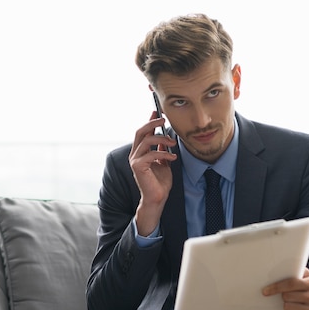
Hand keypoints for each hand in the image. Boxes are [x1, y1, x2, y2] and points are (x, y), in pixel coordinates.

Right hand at [129, 113, 176, 235]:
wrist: (157, 198)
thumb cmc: (160, 182)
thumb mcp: (164, 161)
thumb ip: (162, 150)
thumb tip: (166, 138)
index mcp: (140, 152)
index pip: (143, 132)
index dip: (149, 121)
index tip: (157, 111)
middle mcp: (135, 154)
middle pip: (140, 132)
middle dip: (152, 123)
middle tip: (164, 119)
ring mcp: (135, 160)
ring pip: (146, 141)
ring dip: (161, 139)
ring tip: (173, 143)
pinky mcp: (138, 167)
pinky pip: (151, 154)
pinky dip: (163, 153)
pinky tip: (172, 157)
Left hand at [262, 268, 308, 309]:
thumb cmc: (305, 291)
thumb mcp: (304, 279)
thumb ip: (295, 271)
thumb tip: (277, 267)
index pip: (291, 283)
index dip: (276, 287)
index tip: (265, 290)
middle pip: (287, 296)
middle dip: (283, 296)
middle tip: (286, 296)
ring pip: (288, 307)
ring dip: (286, 306)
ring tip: (292, 304)